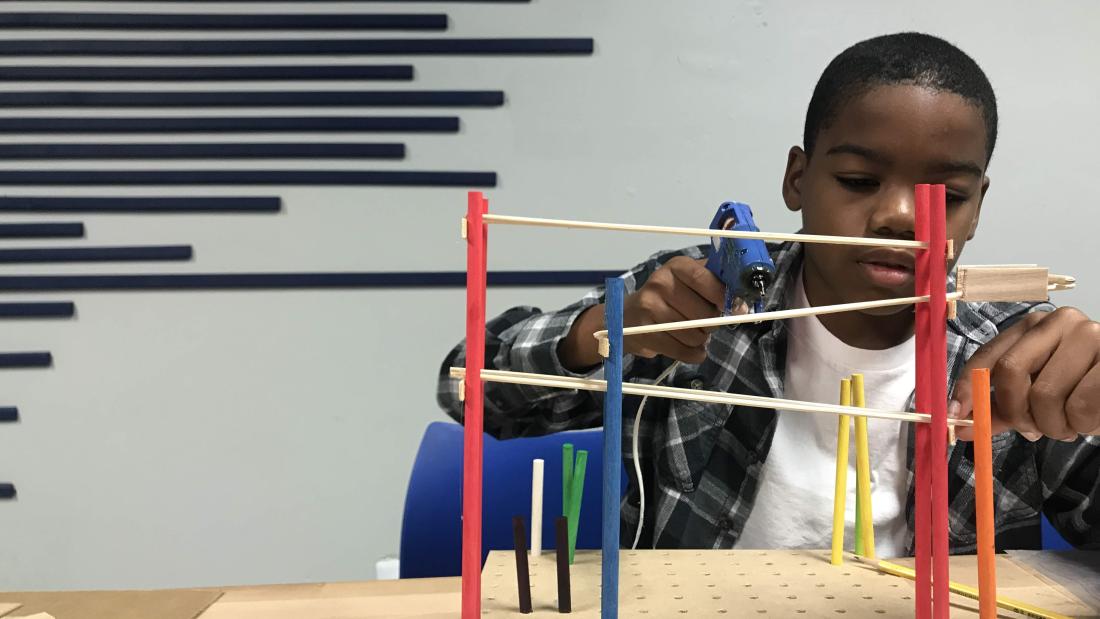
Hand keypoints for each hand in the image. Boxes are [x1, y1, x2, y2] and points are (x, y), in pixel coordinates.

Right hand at [621, 256, 730, 363]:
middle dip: (711, 324)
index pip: (705, 279)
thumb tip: (741, 303)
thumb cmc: (668, 298)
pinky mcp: (644, 331)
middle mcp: (660, 283)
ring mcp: (649, 307)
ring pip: (694, 335)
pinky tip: (692, 350)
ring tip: (693, 333)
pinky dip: (693, 354)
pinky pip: (681, 351)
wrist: (628, 316)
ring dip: (701, 340)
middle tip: (706, 323)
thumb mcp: (688, 281)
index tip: (735, 308)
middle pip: (704, 313)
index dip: (723, 297)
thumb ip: (715, 284)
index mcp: (676, 266)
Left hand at [951, 307, 1099, 440]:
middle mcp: (1061, 322)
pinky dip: (1083, 425)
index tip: (955, 414)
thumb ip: (1002, 408)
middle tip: (1034, 430)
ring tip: (1073, 422)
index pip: (988, 356)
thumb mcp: (1041, 395)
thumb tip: (959, 425)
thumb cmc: (1087, 390)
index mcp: (1036, 326)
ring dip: (1056, 426)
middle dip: (1017, 414)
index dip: (967, 387)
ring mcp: (1092, 336)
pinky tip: (1094, 418)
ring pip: (1045, 397)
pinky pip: (1080, 408)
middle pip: (1010, 374)